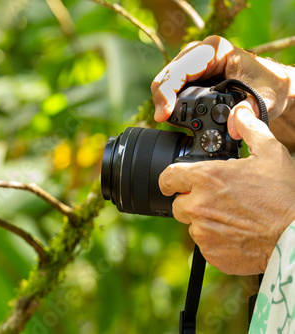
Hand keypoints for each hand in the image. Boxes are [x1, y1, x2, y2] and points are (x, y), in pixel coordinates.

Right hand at [151, 36, 294, 139]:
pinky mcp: (188, 76)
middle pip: (166, 76)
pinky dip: (168, 103)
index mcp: (214, 51)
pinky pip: (169, 89)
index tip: (164, 114)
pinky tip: (174, 116)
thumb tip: (231, 125)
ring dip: (163, 102)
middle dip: (161, 99)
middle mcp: (198, 53)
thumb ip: (251, 110)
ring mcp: (190, 64)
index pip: (180, 70)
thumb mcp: (266, 98)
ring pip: (164, 82)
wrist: (269, 86)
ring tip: (170, 120)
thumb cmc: (268, 85)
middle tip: (163, 120)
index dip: (167, 92)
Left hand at [158, 102, 294, 274]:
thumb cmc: (283, 197)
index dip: (170, 179)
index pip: (167, 177)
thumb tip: (240, 112)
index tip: (174, 182)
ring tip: (231, 217)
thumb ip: (250, 129)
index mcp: (205, 178)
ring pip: (191, 224)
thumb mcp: (271, 154)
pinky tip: (235, 233)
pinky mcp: (209, 252)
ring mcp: (201, 231)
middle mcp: (197, 204)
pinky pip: (203, 244)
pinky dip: (215, 240)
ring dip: (204, 221)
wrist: (294, 238)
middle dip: (192, 201)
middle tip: (218, 201)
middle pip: (179, 203)